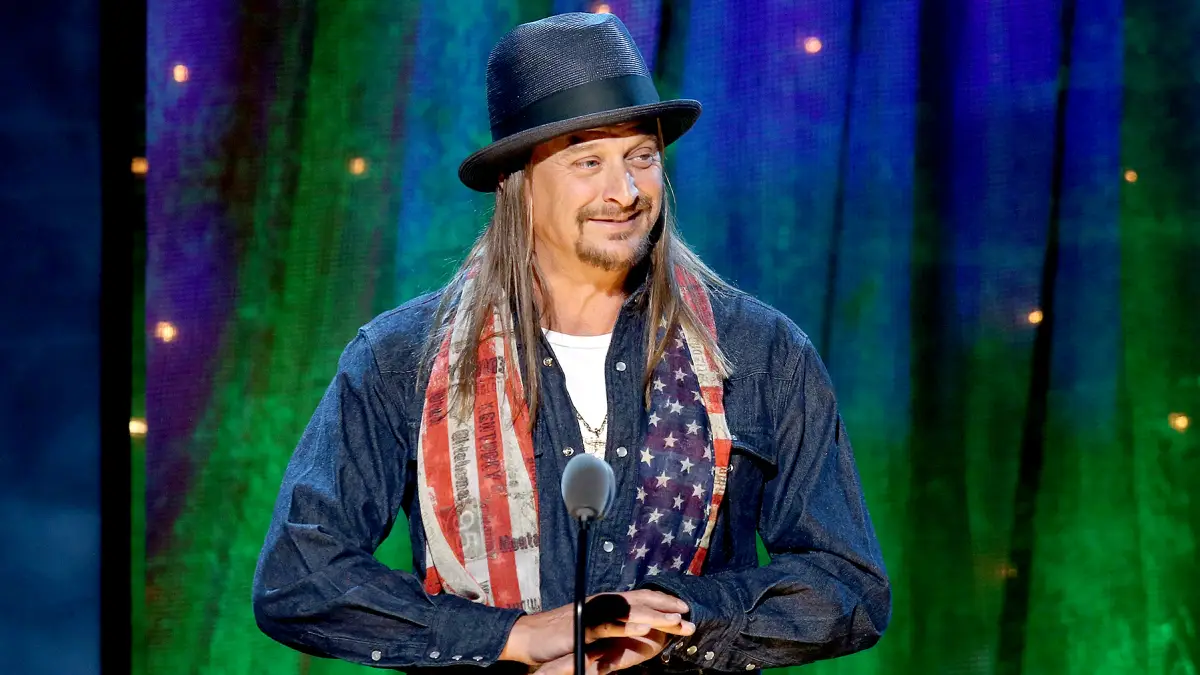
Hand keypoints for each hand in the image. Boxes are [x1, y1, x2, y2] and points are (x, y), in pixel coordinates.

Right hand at [499, 590, 693, 665]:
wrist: (527, 637)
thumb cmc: (558, 636)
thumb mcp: (590, 631)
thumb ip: (611, 629)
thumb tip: (634, 630)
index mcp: (605, 604)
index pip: (640, 598)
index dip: (663, 600)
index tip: (684, 607)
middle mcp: (602, 603)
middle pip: (641, 601)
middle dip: (667, 607)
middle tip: (690, 615)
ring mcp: (593, 614)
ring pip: (630, 611)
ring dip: (656, 616)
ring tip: (677, 621)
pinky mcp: (583, 627)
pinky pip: (609, 625)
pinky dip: (628, 626)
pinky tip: (646, 628)